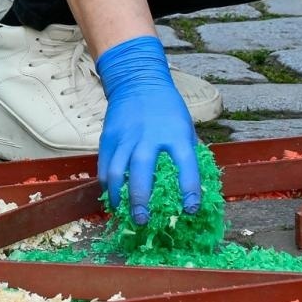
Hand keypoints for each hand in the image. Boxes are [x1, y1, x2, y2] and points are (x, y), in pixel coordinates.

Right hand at [96, 36, 199, 224]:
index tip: (190, 209)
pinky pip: (105, 164)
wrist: (137, 81)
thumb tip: (196, 184)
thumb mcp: (185, 127)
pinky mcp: (108, 136)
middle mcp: (149, 136)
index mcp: (175, 134)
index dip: (190, 189)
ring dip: (118, 196)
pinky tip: (111, 196)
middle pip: (143, 171)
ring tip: (122, 213)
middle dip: (141, 199)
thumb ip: (187, 153)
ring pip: (117, 170)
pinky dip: (107, 183)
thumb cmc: (167, 108)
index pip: (187, 165)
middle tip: (144, 220)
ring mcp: (125, 136)